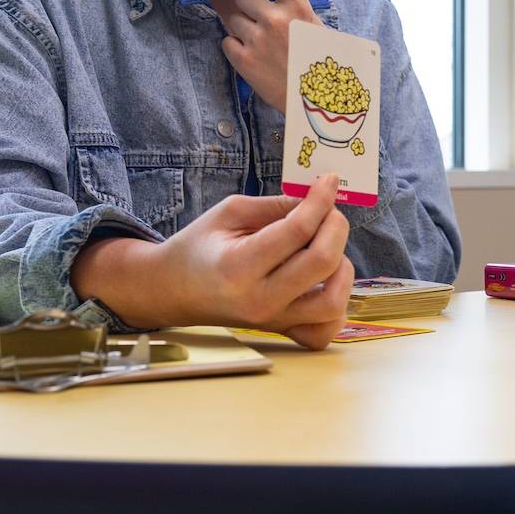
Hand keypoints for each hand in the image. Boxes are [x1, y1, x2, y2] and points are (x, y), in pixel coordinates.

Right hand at [72, 174, 353, 342]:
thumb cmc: (198, 246)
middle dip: (336, 227)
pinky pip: (324, 332)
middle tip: (329, 212)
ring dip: (342, 269)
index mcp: (239, 266)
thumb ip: (276, 206)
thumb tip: (318, 200)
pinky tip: (325, 283)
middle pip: (323, 262)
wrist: (172, 290)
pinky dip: (336, 307)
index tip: (329, 181)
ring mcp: (273, 321)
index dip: (321, 200)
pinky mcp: (281, 331)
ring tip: (326, 248)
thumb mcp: (229, 212)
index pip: (297, 231)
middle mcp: (259, 300)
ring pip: (333, 303)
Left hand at [222, 0, 319, 107]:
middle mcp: (277, 18)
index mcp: (300, 9)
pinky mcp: (242, 59)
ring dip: (244, 33)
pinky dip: (236, 52)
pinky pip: (226, 43)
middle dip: (248, 9)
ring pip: (234, 21)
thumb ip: (305, 17)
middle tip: (264, 29)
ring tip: (264, 52)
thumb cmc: (324, 74)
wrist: (316, 110)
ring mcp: (258, 38)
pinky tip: (255, 64)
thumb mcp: (326, 38)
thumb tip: (296, 9)